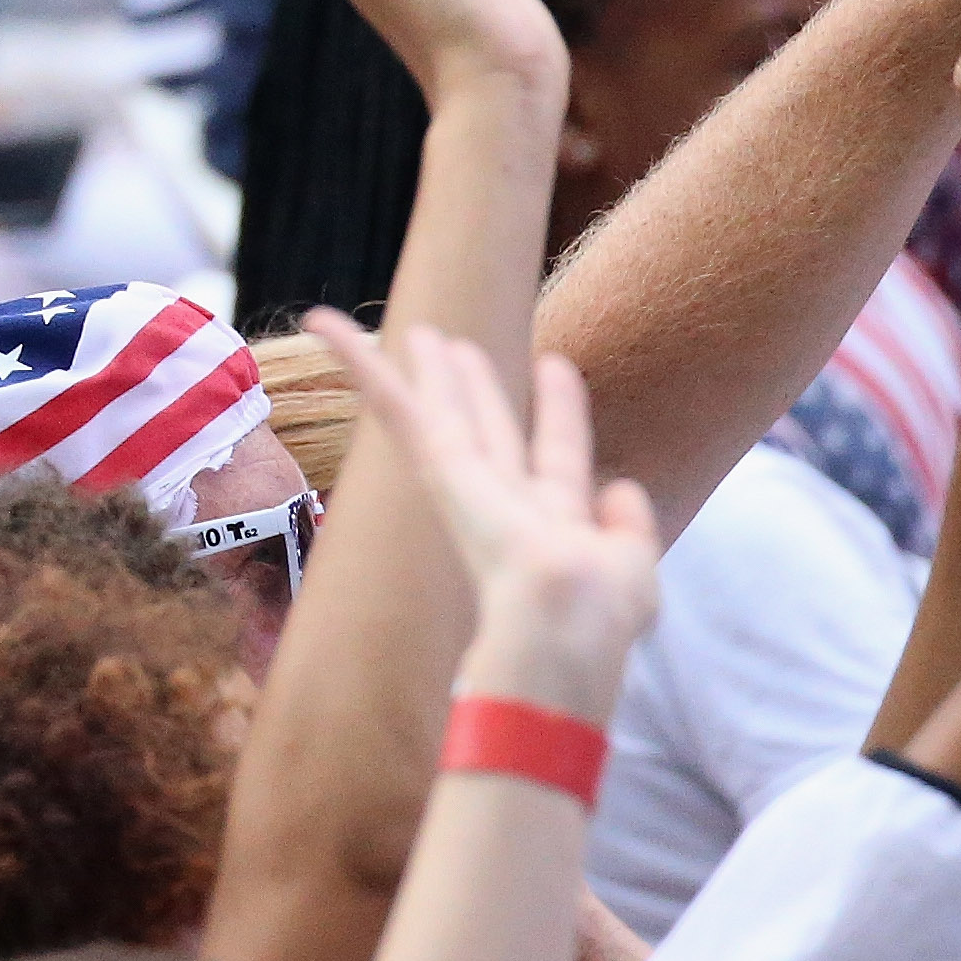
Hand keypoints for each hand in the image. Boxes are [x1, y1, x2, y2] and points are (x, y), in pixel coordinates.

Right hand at [314, 317, 657, 718]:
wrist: (558, 631)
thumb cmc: (597, 619)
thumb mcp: (631, 569)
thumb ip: (629, 527)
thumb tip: (620, 489)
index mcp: (555, 528)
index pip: (555, 454)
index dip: (558, 410)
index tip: (555, 364)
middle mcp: (507, 507)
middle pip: (488, 430)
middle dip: (475, 388)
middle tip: (453, 344)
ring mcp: (466, 492)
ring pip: (440, 419)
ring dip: (427, 375)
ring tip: (416, 331)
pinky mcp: (437, 474)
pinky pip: (403, 413)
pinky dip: (367, 368)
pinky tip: (329, 329)